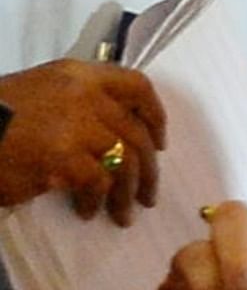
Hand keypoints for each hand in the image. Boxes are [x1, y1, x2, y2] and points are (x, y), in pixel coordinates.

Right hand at [0, 59, 165, 225]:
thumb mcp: (42, 95)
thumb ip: (81, 105)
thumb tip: (117, 135)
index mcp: (78, 74)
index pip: (137, 86)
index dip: (155, 116)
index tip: (161, 143)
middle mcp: (83, 93)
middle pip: (136, 133)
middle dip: (148, 171)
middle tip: (147, 196)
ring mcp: (76, 124)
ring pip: (125, 161)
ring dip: (127, 194)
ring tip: (122, 214)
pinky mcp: (65, 156)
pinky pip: (99, 184)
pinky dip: (97, 202)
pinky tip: (87, 212)